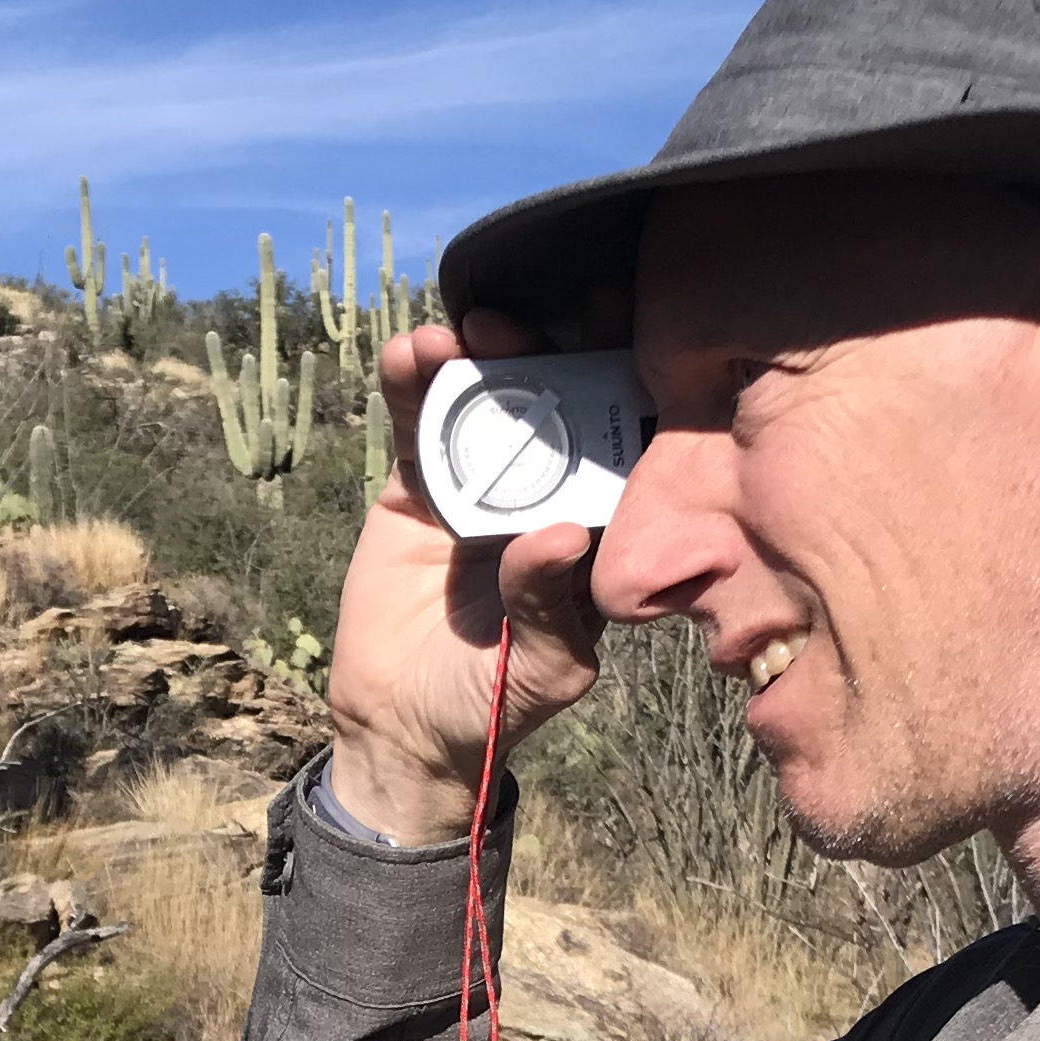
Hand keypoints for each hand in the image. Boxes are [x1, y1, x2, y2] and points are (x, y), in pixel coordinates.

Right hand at [326, 308, 612, 843]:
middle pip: (557, 404)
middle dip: (555, 352)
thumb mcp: (542, 669)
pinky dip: (411, 385)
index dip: (630, 386)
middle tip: (550, 315)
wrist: (404, 725)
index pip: (625, 445)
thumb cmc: (497, 702)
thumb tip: (561, 534)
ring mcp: (480, 482)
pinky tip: (410, 350)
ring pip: (488, 402)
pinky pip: (416, 425)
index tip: (634, 333)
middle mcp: (545, 492)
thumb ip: (551, 606)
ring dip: (483, 355)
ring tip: (472, 326)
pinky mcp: (416, 486)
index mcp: (597, 529)